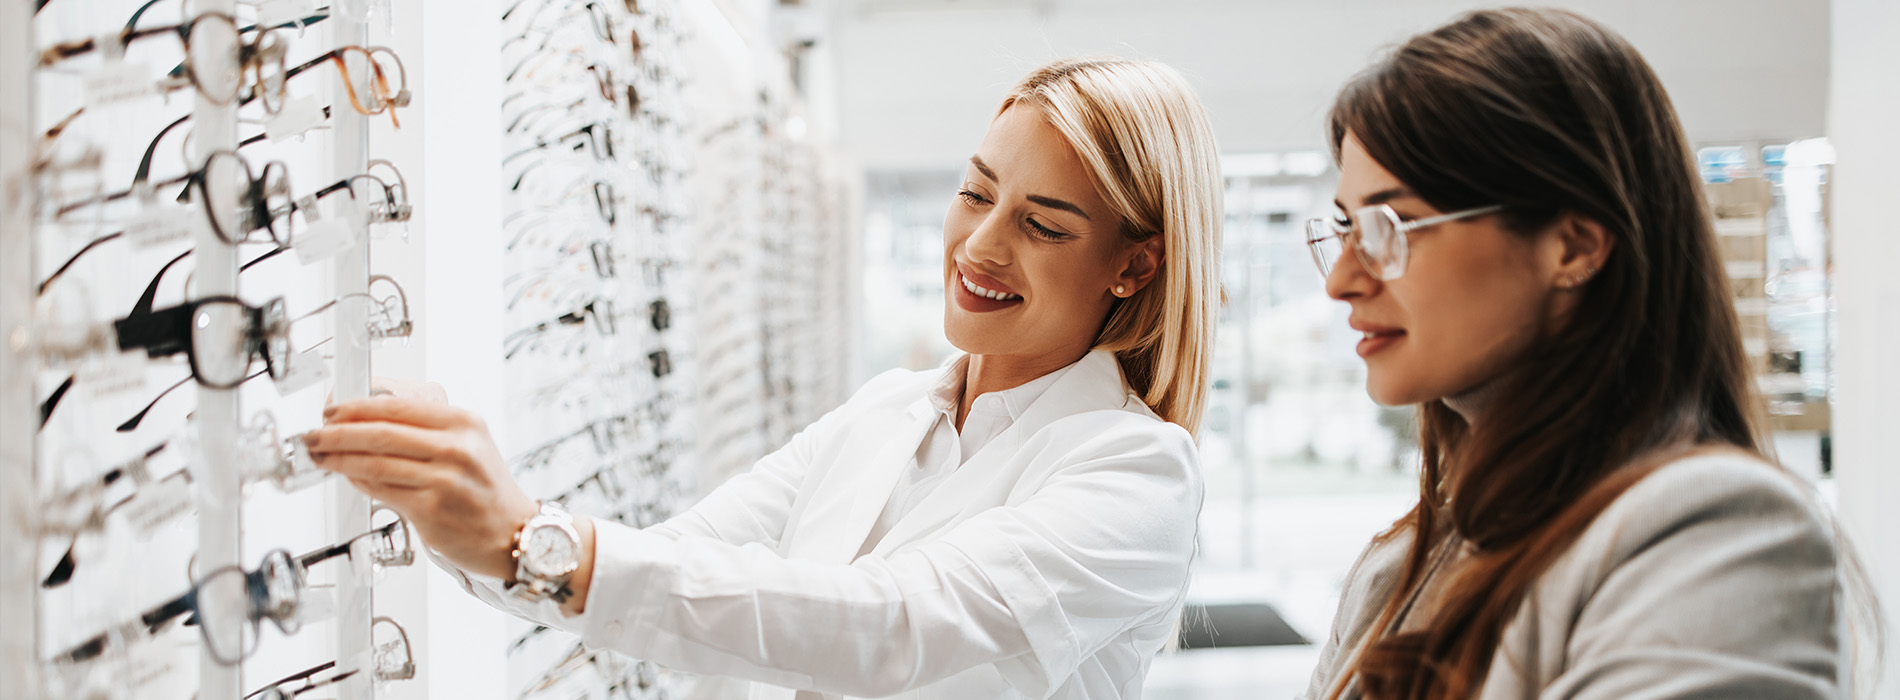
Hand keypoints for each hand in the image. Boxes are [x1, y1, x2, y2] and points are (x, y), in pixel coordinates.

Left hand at [304, 394, 537, 579]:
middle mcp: (456, 448)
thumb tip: (366, 423)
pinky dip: (358, 482)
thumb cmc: (486, 491)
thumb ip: (425, 431)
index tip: (331, 410)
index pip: (396, 406)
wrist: (514, 534)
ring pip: (374, 463)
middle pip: (380, 433)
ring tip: (321, 457)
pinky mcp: (431, 511)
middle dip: (336, 433)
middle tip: (314, 435)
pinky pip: (382, 491)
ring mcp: (444, 480)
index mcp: (464, 422)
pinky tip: (348, 477)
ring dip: (339, 459)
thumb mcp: (469, 444)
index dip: (355, 407)